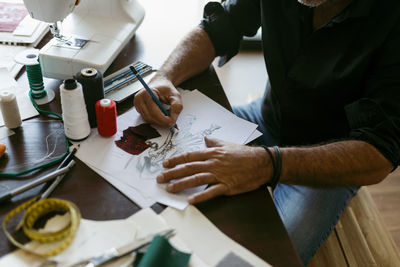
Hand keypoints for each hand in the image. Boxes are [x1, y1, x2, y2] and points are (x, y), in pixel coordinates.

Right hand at [133, 76, 182, 126]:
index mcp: (147, 93)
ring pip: (148, 119)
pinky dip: (155, 119)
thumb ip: (176, 107)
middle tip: (171, 122)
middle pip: (149, 117)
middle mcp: (139, 99)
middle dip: (161, 122)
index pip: (153, 111)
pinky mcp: (138, 108)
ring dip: (158, 121)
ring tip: (167, 116)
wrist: (160, 83)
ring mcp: (137, 104)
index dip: (163, 119)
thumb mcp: (176, 95)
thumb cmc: (167, 89)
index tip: (172, 122)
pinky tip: (161, 115)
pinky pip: (146, 118)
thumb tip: (173, 120)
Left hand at [157, 137, 272, 203]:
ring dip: (182, 184)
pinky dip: (201, 196)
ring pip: (196, 179)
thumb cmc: (244, 153)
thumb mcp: (227, 144)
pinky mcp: (228, 186)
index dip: (175, 160)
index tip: (164, 164)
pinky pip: (212, 191)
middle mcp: (213, 163)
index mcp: (212, 153)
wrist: (261, 162)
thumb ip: (214, 142)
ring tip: (170, 188)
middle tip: (160, 179)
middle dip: (172, 173)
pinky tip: (191, 200)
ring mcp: (220, 175)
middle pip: (189, 168)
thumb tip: (205, 139)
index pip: (189, 156)